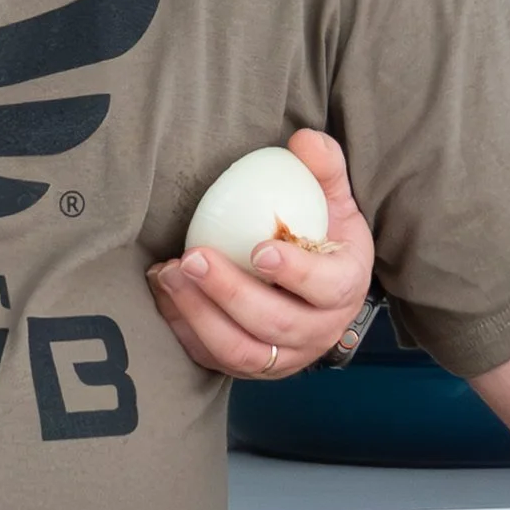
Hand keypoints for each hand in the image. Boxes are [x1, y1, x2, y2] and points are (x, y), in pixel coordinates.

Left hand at [146, 131, 373, 379]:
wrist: (324, 293)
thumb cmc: (325, 240)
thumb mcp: (336, 204)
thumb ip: (324, 170)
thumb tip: (303, 141)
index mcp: (344, 288)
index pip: (325, 287)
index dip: (296, 272)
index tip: (261, 249)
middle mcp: (318, 331)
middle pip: (275, 323)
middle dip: (230, 292)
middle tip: (194, 257)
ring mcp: (285, 357)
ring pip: (241, 350)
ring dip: (201, 314)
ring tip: (170, 274)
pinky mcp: (252, 368)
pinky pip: (214, 359)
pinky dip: (185, 330)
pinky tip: (165, 293)